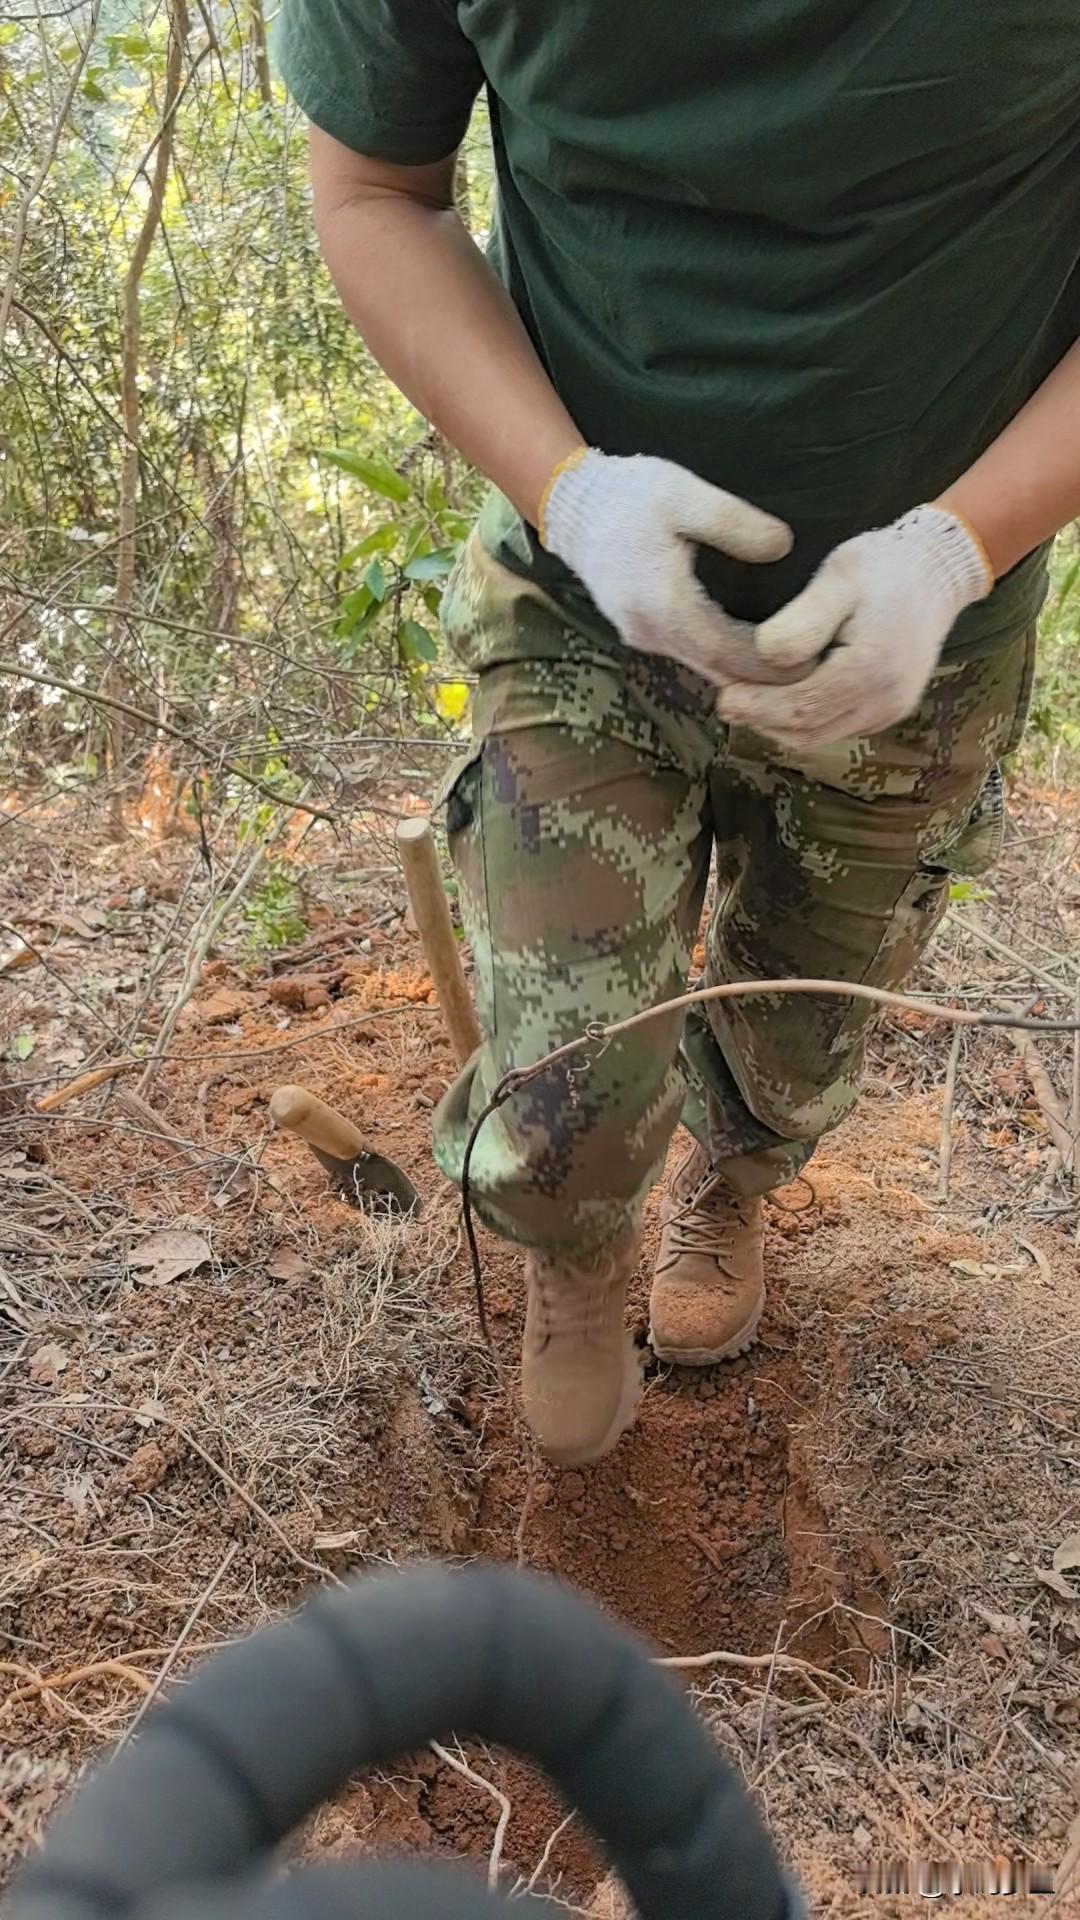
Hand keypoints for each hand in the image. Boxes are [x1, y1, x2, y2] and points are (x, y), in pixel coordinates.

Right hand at [540, 448, 793, 683]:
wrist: (571, 503)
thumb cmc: (627, 495)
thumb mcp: (683, 494)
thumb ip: (735, 522)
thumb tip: (783, 546)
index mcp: (665, 604)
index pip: (729, 651)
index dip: (773, 664)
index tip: (816, 664)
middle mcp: (652, 631)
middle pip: (719, 671)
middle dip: (766, 680)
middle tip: (818, 677)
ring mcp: (643, 635)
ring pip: (704, 667)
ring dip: (745, 674)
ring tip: (794, 670)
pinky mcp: (641, 629)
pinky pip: (691, 655)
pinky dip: (723, 659)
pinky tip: (753, 654)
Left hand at [717, 506, 991, 749]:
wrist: (937, 570)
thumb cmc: (885, 566)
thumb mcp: (840, 576)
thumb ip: (803, 620)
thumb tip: (765, 655)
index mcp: (871, 670)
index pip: (800, 708)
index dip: (756, 708)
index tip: (722, 698)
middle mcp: (885, 701)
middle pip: (807, 732)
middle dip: (762, 721)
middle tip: (727, 699)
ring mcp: (890, 710)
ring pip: (820, 736)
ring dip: (780, 724)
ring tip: (747, 698)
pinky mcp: (889, 709)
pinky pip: (836, 727)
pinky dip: (804, 719)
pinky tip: (780, 695)